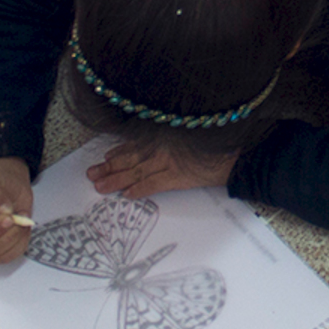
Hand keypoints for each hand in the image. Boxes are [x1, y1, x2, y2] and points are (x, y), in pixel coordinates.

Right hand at [0, 157, 32, 262]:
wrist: (4, 184)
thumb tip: (1, 210)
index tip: (9, 218)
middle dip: (8, 233)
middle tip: (19, 216)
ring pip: (0, 254)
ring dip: (17, 236)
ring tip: (19, 217)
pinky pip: (11, 254)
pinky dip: (21, 241)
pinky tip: (20, 227)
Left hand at [87, 144, 236, 198]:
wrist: (237, 155)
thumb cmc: (216, 145)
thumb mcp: (191, 135)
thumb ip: (173, 139)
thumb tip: (156, 149)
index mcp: (165, 134)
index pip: (136, 144)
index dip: (118, 151)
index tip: (104, 158)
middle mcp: (163, 145)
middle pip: (130, 157)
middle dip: (109, 166)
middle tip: (91, 174)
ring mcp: (170, 160)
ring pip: (136, 170)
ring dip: (116, 179)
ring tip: (100, 186)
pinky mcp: (178, 176)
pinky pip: (153, 184)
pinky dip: (139, 189)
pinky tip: (127, 195)